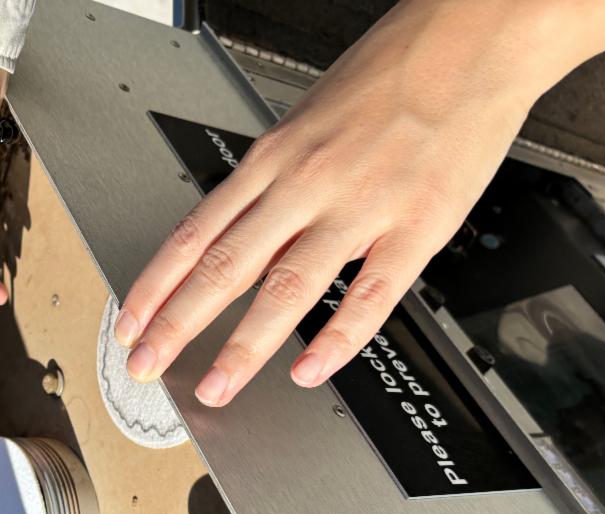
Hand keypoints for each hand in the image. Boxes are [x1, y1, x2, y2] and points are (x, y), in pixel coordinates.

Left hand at [115, 0, 570, 405]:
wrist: (473, 36)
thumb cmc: (392, 72)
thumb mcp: (308, 118)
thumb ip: (276, 181)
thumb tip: (244, 229)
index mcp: (275, 158)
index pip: (196, 233)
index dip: (156, 285)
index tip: (131, 322)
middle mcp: (306, 183)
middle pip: (225, 266)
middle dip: (177, 325)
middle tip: (147, 366)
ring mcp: (360, 206)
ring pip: (286, 287)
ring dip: (244, 347)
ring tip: (216, 386)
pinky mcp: (417, 226)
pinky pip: (371, 295)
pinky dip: (337, 340)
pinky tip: (311, 371)